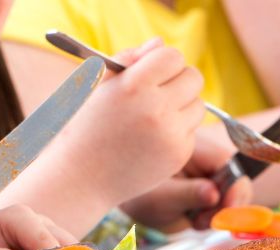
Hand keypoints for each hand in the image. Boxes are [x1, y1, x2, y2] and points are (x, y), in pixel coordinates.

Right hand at [59, 39, 205, 206]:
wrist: (80, 177)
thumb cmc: (85, 126)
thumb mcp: (96, 84)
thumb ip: (128, 58)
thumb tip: (159, 43)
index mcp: (134, 85)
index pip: (173, 57)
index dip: (164, 62)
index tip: (153, 72)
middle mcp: (156, 109)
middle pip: (194, 78)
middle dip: (180, 81)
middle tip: (161, 92)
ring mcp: (170, 134)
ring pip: (199, 105)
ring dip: (183, 106)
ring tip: (155, 117)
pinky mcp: (178, 155)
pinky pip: (192, 131)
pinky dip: (178, 132)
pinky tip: (153, 140)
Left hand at [121, 130, 252, 231]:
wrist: (122, 189)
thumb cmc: (137, 191)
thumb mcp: (159, 197)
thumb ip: (187, 195)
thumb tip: (214, 194)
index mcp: (197, 149)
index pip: (232, 168)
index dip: (235, 191)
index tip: (226, 212)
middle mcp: (208, 159)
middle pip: (236, 183)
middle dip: (225, 207)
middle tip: (200, 221)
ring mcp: (209, 173)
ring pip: (230, 197)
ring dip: (215, 213)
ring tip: (191, 219)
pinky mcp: (207, 186)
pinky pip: (219, 204)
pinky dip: (208, 215)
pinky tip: (190, 216)